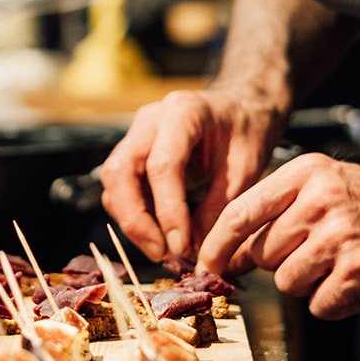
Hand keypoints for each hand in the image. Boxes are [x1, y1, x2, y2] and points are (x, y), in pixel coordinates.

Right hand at [100, 86, 287, 262]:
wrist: (240, 107)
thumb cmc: (246, 131)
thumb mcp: (246, 168)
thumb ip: (219, 207)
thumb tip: (194, 250)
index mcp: (183, 113)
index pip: (162, 164)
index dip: (168, 209)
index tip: (180, 245)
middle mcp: (150, 121)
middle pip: (120, 171)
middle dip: (135, 219)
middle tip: (160, 252)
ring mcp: (136, 135)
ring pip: (113, 181)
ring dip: (131, 220)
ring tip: (161, 249)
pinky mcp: (132, 153)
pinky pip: (120, 188)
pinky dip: (133, 214)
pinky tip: (157, 235)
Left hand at [196, 154, 359, 319]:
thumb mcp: (327, 185)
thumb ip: (280, 211)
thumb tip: (229, 253)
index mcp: (305, 172)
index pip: (240, 211)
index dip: (217, 244)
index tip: (205, 265)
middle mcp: (319, 199)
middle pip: (263, 254)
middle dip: (281, 265)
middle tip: (316, 257)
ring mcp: (340, 235)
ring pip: (287, 282)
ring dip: (309, 285)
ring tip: (341, 266)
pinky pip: (319, 304)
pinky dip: (334, 303)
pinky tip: (357, 283)